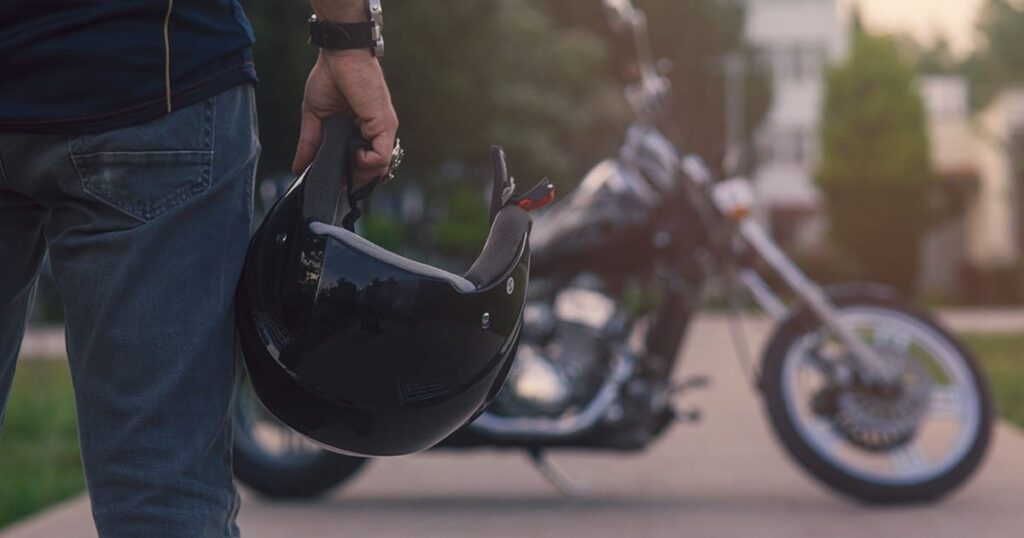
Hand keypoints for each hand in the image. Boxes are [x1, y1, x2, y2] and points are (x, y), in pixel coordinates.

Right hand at [292, 51, 398, 185]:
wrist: (340, 55)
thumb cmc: (329, 78)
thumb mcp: (314, 117)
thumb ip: (309, 144)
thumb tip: (297, 168)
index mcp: (361, 132)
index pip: (361, 165)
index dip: (348, 176)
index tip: (333, 179)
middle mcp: (376, 133)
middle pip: (373, 172)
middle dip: (354, 179)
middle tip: (338, 176)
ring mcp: (383, 130)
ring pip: (380, 168)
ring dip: (360, 172)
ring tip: (346, 161)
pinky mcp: (385, 124)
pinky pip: (381, 157)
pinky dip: (366, 162)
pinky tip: (354, 153)